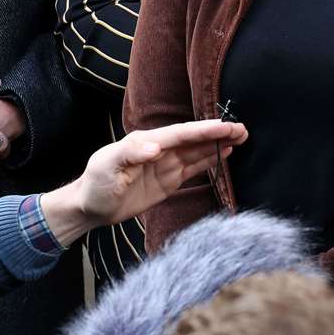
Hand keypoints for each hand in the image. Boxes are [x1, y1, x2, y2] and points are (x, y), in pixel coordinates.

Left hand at [38, 121, 247, 246]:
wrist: (90, 207)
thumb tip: (155, 147)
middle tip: (242, 129)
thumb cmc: (96, 184)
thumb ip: (130, 154)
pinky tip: (226, 153)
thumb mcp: (107, 166)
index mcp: (145, 142)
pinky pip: (193, 168)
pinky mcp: (168, 180)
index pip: (180, 134)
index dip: (203, 130)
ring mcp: (165, 164)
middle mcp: (159, 149)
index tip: (225, 127)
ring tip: (242, 136)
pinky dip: (210, 159)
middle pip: (194, 139)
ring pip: (197, 151)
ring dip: (218, 144)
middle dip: (218, 133)